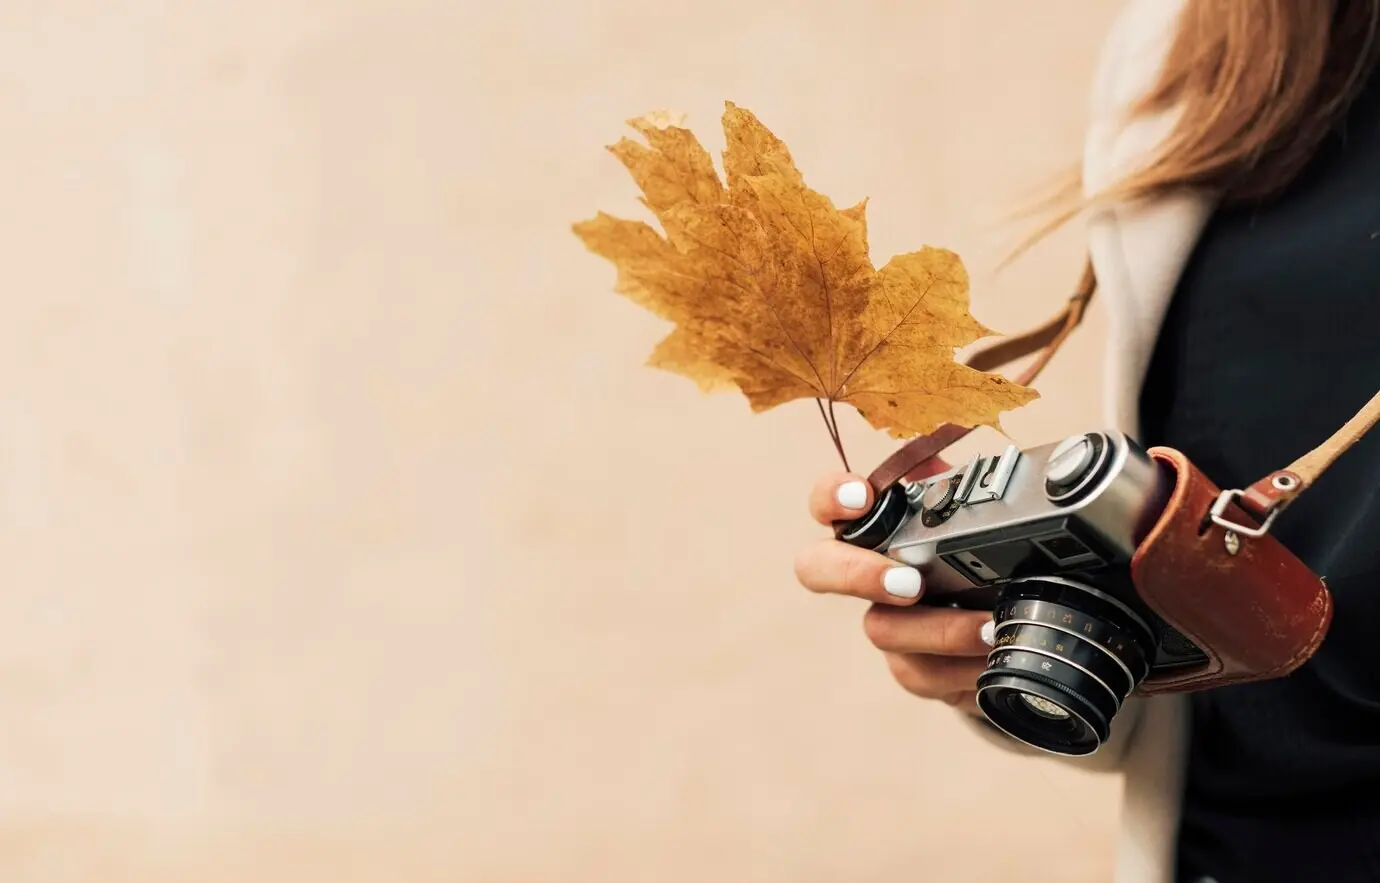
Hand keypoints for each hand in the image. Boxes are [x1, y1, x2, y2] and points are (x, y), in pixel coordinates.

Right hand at [795, 465, 994, 715]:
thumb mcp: (980, 516)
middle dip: (856, 573)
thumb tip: (938, 459)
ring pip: (881, 629)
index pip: (827, 503)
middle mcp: (864, 575)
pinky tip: (995, 656)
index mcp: (876, 528)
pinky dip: (962, 667)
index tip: (863, 496)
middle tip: (909, 583)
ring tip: (988, 626)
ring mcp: (885, 625)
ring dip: (937, 629)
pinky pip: (922, 674)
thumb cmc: (983, 561)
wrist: (1010, 629)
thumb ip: (957, 487)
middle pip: (816, 569)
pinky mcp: (912, 670)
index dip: (833, 497)